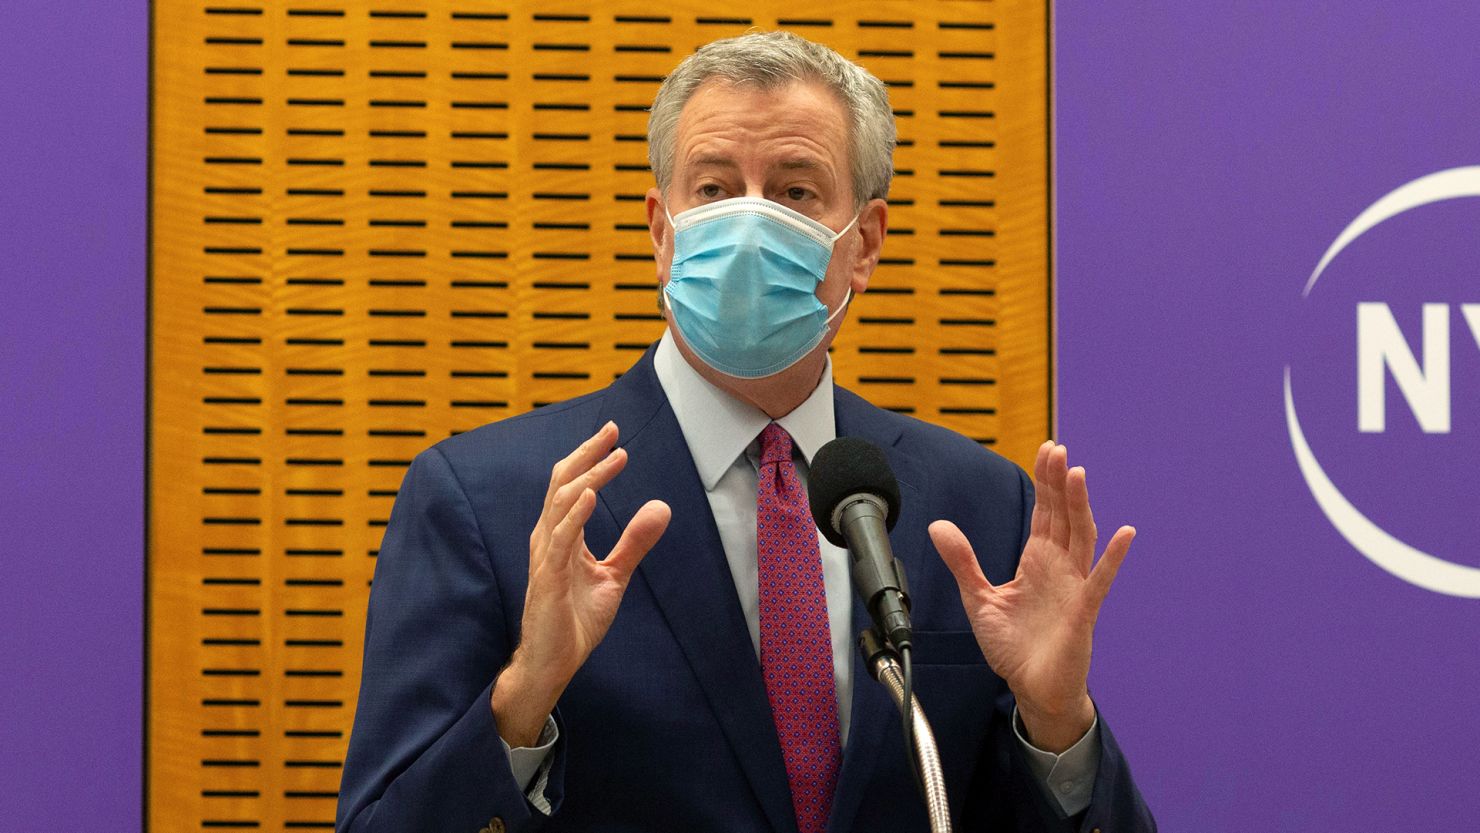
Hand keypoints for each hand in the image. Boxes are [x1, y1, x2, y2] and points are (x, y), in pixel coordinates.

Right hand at [491, 421, 670, 746]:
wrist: (553, 663)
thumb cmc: (575, 620)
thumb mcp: (614, 575)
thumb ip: (634, 542)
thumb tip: (661, 507)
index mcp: (561, 535)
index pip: (572, 484)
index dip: (590, 457)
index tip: (614, 433)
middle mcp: (548, 539)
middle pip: (563, 483)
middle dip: (588, 454)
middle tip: (612, 429)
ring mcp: (546, 557)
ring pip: (562, 503)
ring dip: (589, 476)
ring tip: (614, 457)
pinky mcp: (548, 578)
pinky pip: (559, 539)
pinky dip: (574, 514)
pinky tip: (590, 494)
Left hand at [929, 442, 1134, 751]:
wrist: (1032, 689)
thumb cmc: (1014, 647)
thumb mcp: (978, 599)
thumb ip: (963, 561)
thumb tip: (939, 526)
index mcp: (1037, 562)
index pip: (1045, 513)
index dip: (1046, 481)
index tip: (1047, 450)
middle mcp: (1059, 569)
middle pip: (1063, 516)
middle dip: (1059, 483)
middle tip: (1058, 449)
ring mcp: (1074, 588)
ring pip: (1081, 538)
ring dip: (1080, 506)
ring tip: (1077, 474)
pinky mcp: (1083, 613)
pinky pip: (1100, 581)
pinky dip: (1113, 558)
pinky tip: (1124, 534)